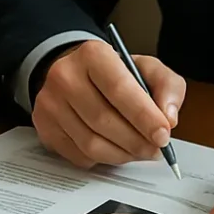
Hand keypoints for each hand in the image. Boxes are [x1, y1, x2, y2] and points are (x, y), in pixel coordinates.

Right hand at [32, 39, 186, 168]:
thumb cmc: (116, 74)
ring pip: (91, 144)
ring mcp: (50, 103)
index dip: (143, 116)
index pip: (118, 89)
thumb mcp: (147, 68)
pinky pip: (79, 155)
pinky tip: (115, 148)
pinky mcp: (44, 127)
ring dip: (122, 154)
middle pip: (104, 120)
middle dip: (136, 141)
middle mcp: (65, 75)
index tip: (163, 135)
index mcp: (93, 54)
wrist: (77, 74)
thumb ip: (167, 87)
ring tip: (138, 150)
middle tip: (155, 149)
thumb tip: (169, 118)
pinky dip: (103, 159)